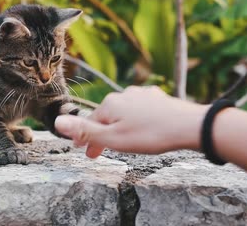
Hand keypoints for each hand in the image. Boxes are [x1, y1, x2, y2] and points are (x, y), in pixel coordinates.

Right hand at [55, 86, 208, 157]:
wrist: (189, 126)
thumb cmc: (150, 135)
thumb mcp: (113, 139)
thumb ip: (85, 131)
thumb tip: (56, 121)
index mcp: (109, 105)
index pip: (89, 123)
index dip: (84, 139)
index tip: (83, 151)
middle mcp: (122, 95)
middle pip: (105, 117)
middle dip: (101, 134)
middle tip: (98, 153)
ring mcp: (141, 94)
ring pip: (122, 112)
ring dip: (117, 126)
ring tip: (121, 140)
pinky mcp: (157, 97)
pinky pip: (139, 108)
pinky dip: (135, 119)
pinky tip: (141, 125)